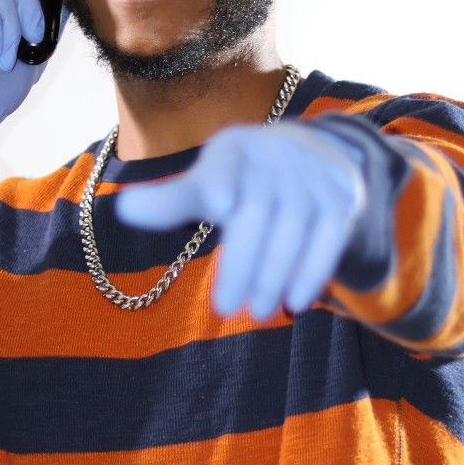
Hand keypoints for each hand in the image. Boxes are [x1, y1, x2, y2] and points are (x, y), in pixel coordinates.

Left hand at [113, 121, 366, 318]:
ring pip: (292, 231)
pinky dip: (310, 274)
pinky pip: (327, 240)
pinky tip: (293, 304)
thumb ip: (170, 201)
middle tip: (223, 308)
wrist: (316, 154)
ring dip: (273, 277)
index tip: (216, 205)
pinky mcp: (341, 200)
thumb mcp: (207, 185)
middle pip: (256, 213)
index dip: (218, 184)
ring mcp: (312, 178)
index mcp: (234, 151)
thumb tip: (122, 209)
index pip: (223, 169)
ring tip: (256, 313)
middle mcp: (275, 157)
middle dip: (241, 264)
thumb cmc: (243, 181)